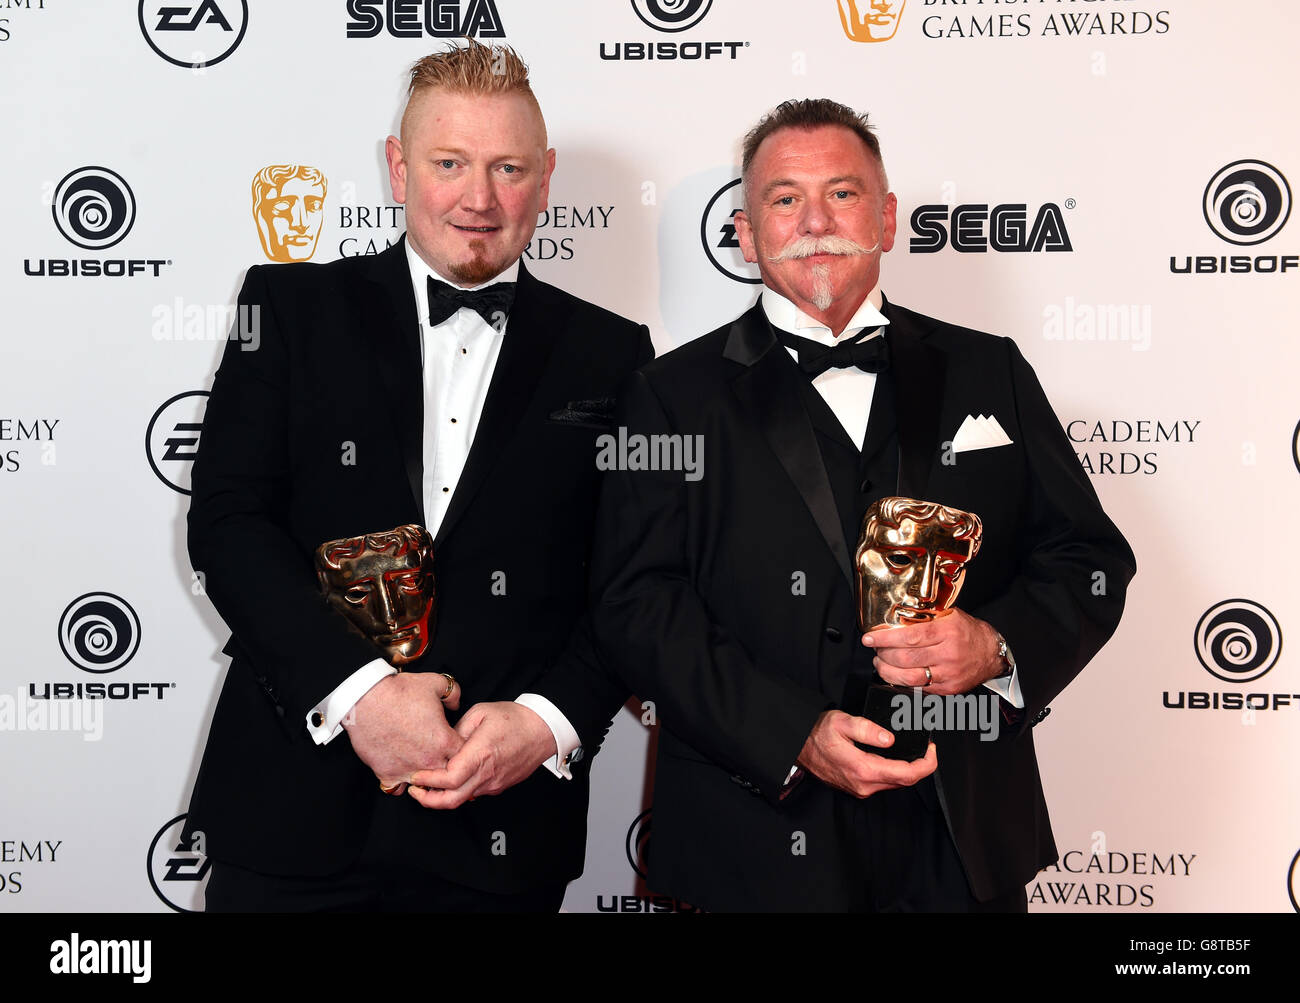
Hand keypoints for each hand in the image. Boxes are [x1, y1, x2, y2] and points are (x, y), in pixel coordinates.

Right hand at [344, 671, 461, 795]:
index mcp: (444, 741)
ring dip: (425, 778)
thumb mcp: (435, 684)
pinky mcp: (387, 774)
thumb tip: (456, 703)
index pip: (466, 756)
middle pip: (449, 775)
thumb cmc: (400, 691)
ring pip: (425, 786)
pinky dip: (400, 782)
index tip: (454, 743)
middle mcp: (429, 760)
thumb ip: (453, 693)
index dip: (464, 750)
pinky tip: (401, 769)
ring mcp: (408, 770)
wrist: (366, 698)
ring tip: (422, 765)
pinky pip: (398, 789)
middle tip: (441, 757)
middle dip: (448, 767)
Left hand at [406, 701, 557, 809]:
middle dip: (428, 800)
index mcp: (480, 755)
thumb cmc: (514, 718)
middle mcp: (487, 774)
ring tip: (429, 785)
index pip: (447, 780)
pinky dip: (459, 791)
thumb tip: (443, 745)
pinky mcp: (499, 786)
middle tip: (414, 791)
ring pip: (463, 799)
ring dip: (443, 796)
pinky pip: (475, 793)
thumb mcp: (480, 713)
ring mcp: (494, 783)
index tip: (414, 776)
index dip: (427, 782)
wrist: (543, 729)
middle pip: (452, 800)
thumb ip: (457, 731)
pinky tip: (452, 780)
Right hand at [797, 710, 936, 797]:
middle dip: (920, 766)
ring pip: (894, 784)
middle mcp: (864, 785)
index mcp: (864, 769)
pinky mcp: (857, 788)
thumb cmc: (817, 733)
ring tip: (914, 752)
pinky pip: (883, 783)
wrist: (798, 746)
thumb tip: (890, 739)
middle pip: (904, 781)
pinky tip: (895, 758)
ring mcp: (860, 789)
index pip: (907, 774)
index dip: (926, 764)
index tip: (932, 751)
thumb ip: (867, 729)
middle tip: (927, 749)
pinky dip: (895, 772)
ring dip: (908, 770)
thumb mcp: (842, 722)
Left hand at [864, 609, 1001, 695]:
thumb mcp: (948, 616)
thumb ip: (924, 617)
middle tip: (875, 651)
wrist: (991, 653)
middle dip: (883, 655)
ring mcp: (949, 674)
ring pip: (909, 677)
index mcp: (947, 631)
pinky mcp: (948, 689)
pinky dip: (902, 682)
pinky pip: (919, 688)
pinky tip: (895, 675)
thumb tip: (892, 619)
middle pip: (905, 658)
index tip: (869, 638)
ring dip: (888, 672)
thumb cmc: (966, 632)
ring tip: (880, 664)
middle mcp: (948, 654)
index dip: (885, 639)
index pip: (909, 636)